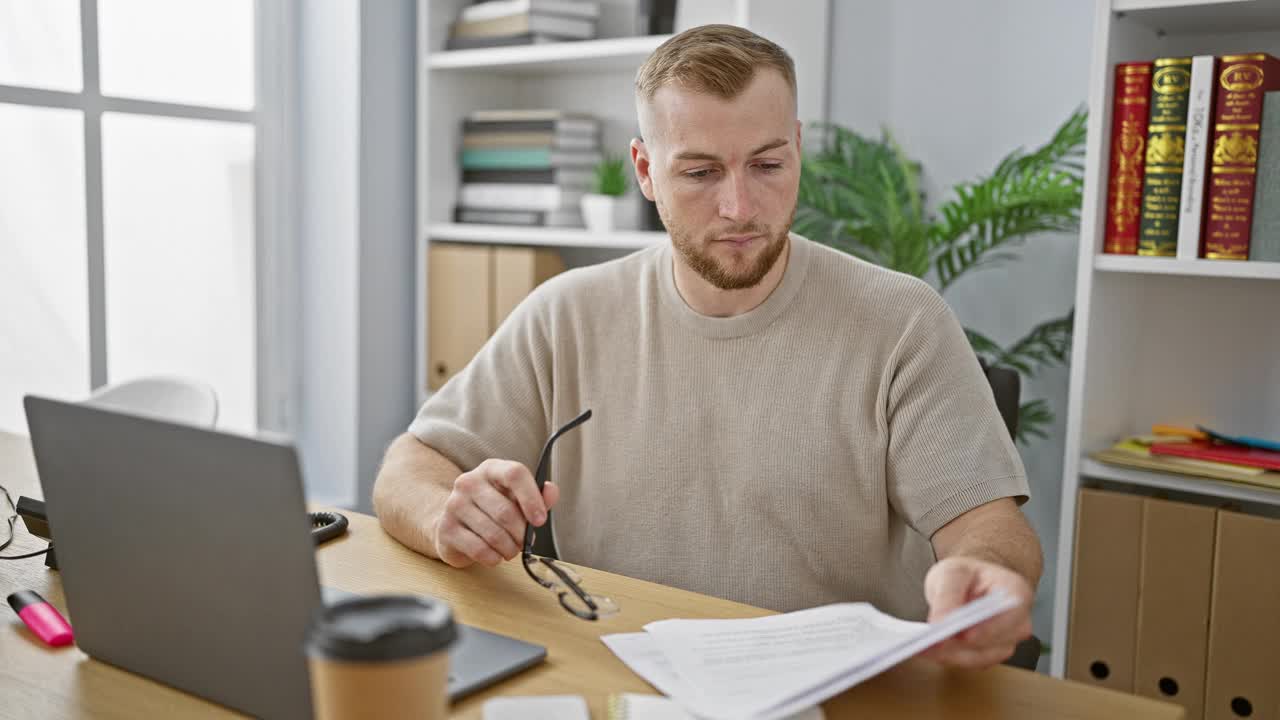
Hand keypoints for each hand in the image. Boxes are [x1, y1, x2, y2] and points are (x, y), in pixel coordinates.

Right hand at [432, 459, 559, 568]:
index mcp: (491, 469)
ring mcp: (454, 504)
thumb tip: (551, 490)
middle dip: (521, 534)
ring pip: (493, 534)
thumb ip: (538, 496)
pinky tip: (495, 556)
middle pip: (506, 511)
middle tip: (523, 542)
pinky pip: (478, 549)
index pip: (515, 474)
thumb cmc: (492, 509)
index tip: (540, 520)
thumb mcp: (516, 499)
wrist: (454, 523)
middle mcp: (469, 482)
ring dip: (509, 549)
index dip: (532, 498)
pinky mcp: (446, 529)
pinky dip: (493, 558)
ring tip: (510, 549)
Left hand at [919, 556, 1033, 668]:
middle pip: (995, 642)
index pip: (1010, 615)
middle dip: (962, 645)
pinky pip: (971, 662)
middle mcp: (1018, 622)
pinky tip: (929, 651)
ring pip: (981, 657)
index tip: (963, 635)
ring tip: (924, 647)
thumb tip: (939, 623)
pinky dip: (949, 657)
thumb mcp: (952, 573)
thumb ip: (948, 595)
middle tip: (931, 643)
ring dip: (952, 655)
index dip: (989, 628)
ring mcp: (1007, 641)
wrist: (967, 583)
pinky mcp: (991, 654)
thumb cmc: (965, 574)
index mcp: (1016, 593)